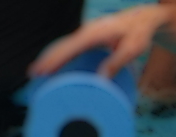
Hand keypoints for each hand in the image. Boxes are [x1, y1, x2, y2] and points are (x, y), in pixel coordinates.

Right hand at [29, 5, 172, 79]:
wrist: (143, 19)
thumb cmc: (139, 34)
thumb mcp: (132, 49)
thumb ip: (117, 61)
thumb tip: (101, 78)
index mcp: (95, 33)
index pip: (71, 47)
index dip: (56, 59)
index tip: (44, 70)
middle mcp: (87, 31)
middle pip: (61, 45)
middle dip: (46, 59)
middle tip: (32, 74)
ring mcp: (86, 33)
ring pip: (63, 44)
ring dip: (49, 57)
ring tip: (36, 72)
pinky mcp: (87, 37)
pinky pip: (68, 46)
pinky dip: (57, 54)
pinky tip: (51, 64)